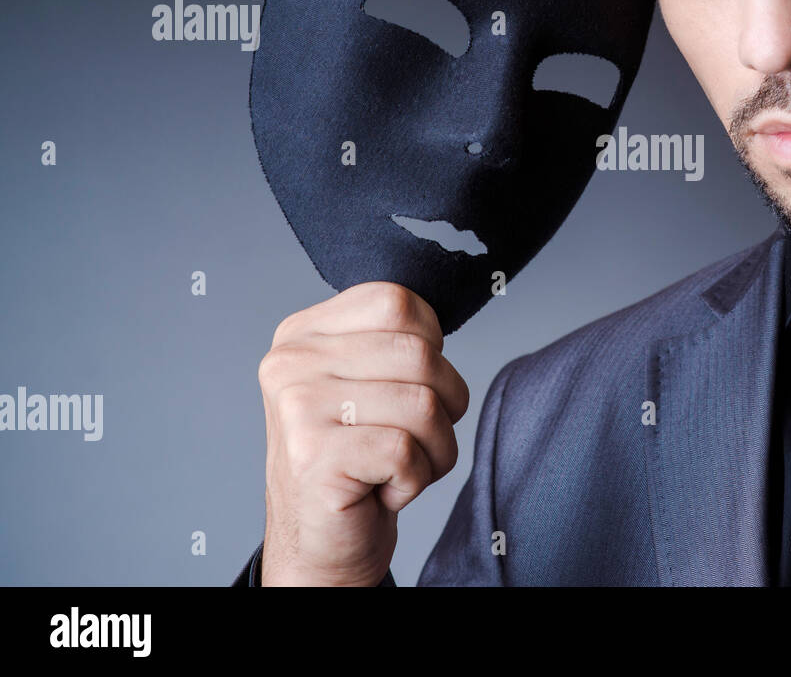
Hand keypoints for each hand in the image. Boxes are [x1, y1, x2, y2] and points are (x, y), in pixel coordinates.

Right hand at [257, 282, 469, 585]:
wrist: (321, 546)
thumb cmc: (358, 462)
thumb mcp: (368, 384)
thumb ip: (390, 340)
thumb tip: (435, 321)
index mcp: (302, 334)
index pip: (397, 302)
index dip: (431, 346)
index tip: (408, 388)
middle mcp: (290, 364)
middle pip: (421, 354)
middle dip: (444, 405)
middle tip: (412, 439)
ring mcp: (297, 409)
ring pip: (424, 405)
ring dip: (434, 449)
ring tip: (398, 467)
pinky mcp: (314, 458)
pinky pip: (407, 452)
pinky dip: (415, 480)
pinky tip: (382, 490)